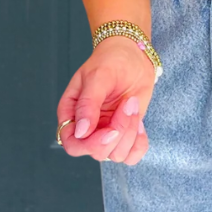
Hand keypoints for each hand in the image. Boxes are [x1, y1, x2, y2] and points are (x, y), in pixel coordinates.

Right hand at [55, 36, 156, 164]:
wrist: (133, 56)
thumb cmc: (110, 61)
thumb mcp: (97, 77)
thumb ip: (88, 104)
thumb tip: (81, 132)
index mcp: (72, 114)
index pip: (73, 145)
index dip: (91, 144)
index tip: (110, 130)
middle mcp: (88, 128)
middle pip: (97, 152)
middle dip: (118, 132)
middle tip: (127, 105)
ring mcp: (106, 132)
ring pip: (116, 154)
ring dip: (130, 132)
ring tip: (132, 105)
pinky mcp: (125, 134)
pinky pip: (132, 155)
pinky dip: (139, 144)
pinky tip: (140, 124)